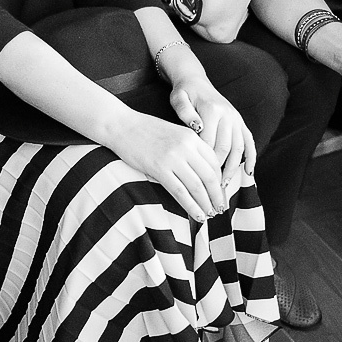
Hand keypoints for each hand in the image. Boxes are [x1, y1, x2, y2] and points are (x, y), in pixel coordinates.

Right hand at [107, 110, 225, 221]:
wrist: (120, 125)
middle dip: (217, 195)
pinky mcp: (159, 169)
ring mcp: (172, 158)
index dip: (220, 180)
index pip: (214, 162)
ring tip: (210, 214)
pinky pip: (180, 192)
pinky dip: (191, 207)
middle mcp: (185, 146)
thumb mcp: (173, 132)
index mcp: (191, 136)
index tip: (220, 191)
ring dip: (206, 204)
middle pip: (210, 176)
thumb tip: (200, 172)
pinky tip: (197, 216)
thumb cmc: (144, 129)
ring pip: (197, 187)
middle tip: (220, 208)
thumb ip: (188, 148)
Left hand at [169, 76, 256, 184]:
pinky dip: (251, 157)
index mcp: (212, 110)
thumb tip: (197, 127)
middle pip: (226, 149)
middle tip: (210, 188)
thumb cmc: (184, 92)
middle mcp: (228, 115)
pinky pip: (249, 142)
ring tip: (225, 185)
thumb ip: (185, 112)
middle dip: (219, 170)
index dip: (204, 162)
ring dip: (234, 168)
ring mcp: (236, 119)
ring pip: (239, 148)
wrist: (196, 80)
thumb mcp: (178, 99)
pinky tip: (249, 172)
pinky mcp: (241, 122)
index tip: (197, 178)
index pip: (209, 143)